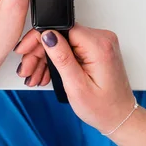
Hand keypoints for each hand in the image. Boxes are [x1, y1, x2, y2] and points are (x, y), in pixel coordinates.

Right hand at [15, 25, 135, 133]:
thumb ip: (62, 58)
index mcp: (99, 46)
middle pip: (60, 34)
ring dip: (46, 57)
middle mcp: (102, 39)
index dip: (39, 38)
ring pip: (63, 40)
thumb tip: (48, 35)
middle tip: (27, 70)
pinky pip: (71, 46)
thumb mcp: (77, 86)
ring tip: (36, 75)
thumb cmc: (103, 108)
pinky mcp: (97, 48)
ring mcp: (100, 43)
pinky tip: (49, 72)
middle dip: (39, 52)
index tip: (26, 51)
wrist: (119, 117)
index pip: (61, 27)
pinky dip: (58, 58)